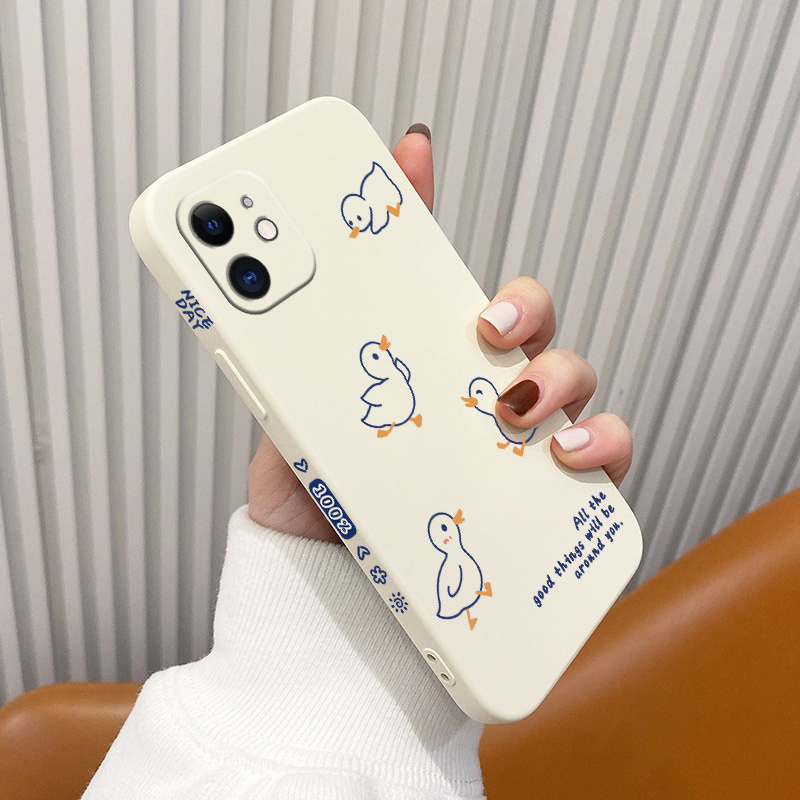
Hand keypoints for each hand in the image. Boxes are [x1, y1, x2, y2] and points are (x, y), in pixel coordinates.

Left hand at [248, 125, 632, 541]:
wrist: (325, 588)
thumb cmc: (314, 504)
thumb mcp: (289, 422)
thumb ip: (284, 360)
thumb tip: (252, 293)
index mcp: (420, 362)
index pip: (434, 276)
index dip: (426, 206)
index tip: (409, 155)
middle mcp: (476, 392)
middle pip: (526, 319)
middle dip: (520, 305)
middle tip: (482, 328)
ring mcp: (516, 441)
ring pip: (572, 378)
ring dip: (560, 376)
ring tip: (517, 405)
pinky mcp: (546, 499)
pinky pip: (603, 459)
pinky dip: (602, 446)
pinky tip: (566, 455)